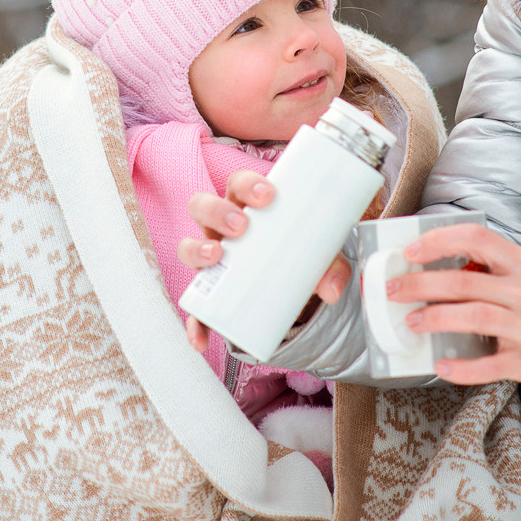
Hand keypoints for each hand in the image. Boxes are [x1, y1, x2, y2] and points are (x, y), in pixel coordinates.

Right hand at [177, 169, 352, 353]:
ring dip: (196, 249)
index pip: (238, 183)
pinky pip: (194, 307)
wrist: (291, 291)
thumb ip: (331, 268)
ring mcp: (210, 258)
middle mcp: (220, 228)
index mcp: (247, 207)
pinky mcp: (208, 292)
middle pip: (202, 205)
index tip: (267, 194)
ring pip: (187, 246)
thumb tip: (333, 289)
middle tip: (241, 225)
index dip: (247, 183)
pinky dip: (194, 323)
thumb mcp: (318, 258)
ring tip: (216, 257)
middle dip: (216, 211)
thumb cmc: (297, 256)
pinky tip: (199, 337)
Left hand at [391, 224, 520, 385]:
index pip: (477, 239)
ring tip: (411, 323)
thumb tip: (427, 266)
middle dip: (422, 285)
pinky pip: (489, 365)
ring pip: (475, 317)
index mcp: (519, 263)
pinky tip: (441, 365)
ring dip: (437, 318)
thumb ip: (484, 265)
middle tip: (395, 290)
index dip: (440, 241)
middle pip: (466, 282)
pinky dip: (462, 367)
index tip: (410, 250)